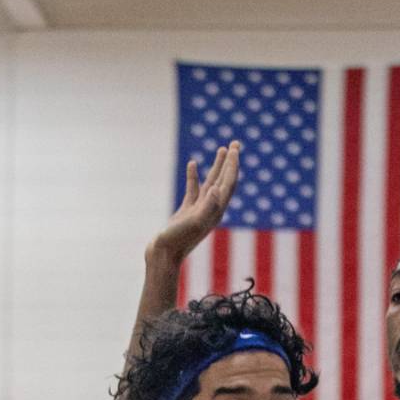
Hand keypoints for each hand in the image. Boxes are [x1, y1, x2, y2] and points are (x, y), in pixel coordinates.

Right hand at [147, 143, 239, 268]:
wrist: (163, 255)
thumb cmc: (178, 241)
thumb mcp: (194, 223)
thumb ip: (207, 206)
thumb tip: (217, 189)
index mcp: (216, 210)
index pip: (228, 183)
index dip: (233, 165)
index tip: (235, 148)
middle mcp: (211, 209)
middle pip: (225, 180)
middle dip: (231, 162)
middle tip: (236, 143)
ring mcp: (199, 209)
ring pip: (211, 182)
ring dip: (217, 166)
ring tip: (222, 149)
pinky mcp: (187, 211)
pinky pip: (194, 189)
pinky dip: (194, 176)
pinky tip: (193, 164)